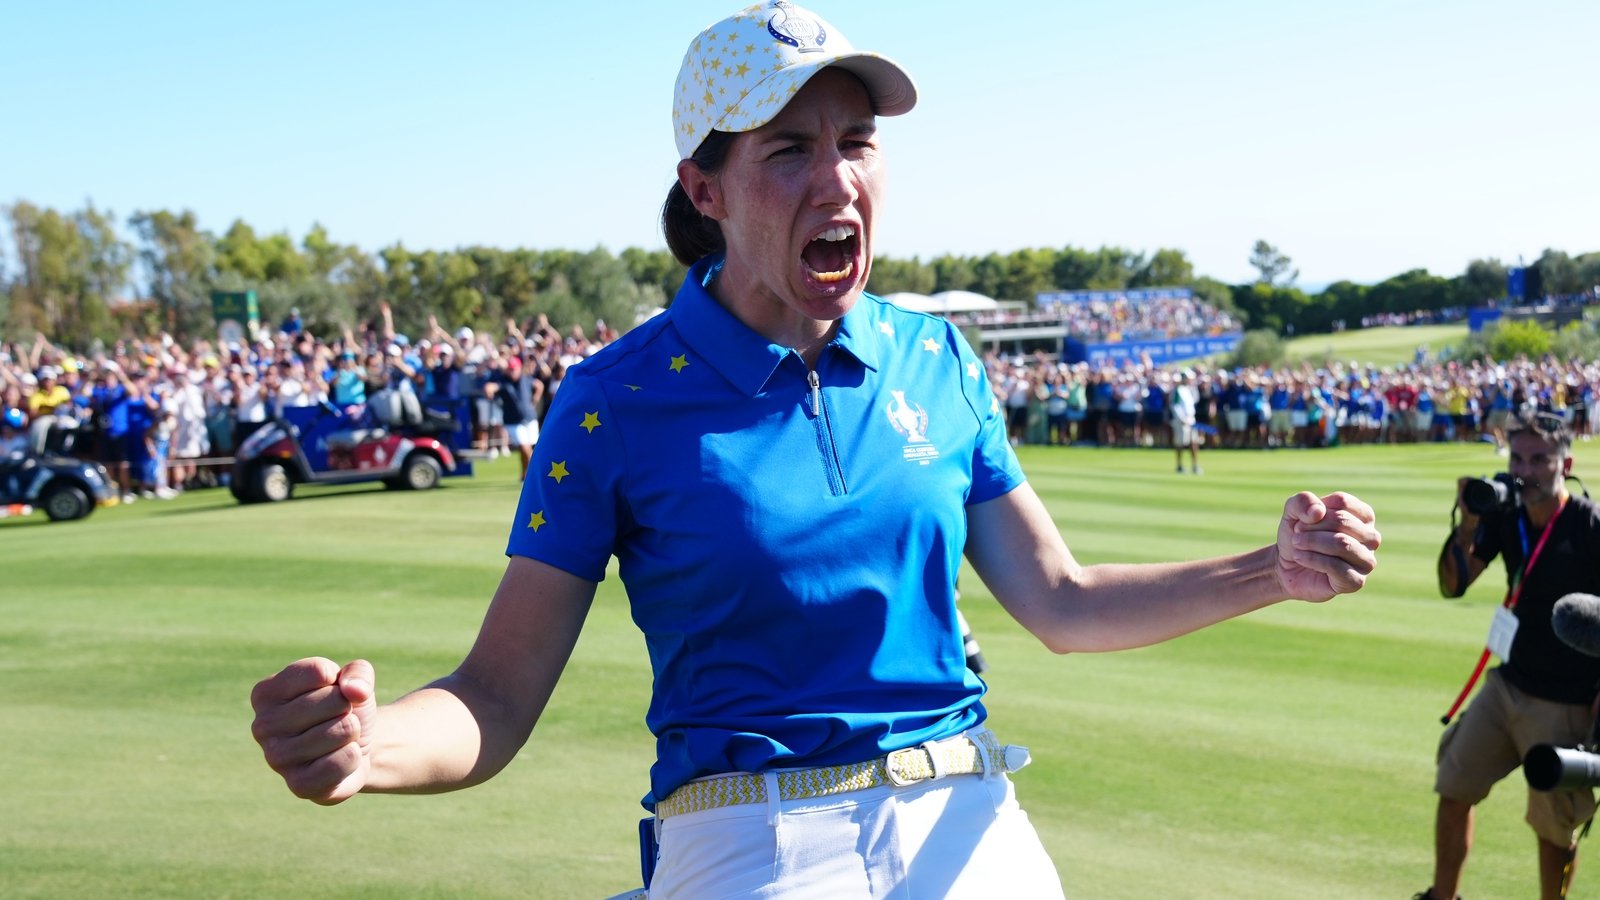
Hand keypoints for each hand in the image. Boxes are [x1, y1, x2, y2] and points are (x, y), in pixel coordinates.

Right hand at [250, 658, 376, 804]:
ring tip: (338, 739)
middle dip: (348, 708)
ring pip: (343, 729)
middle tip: (337, 719)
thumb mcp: (353, 679)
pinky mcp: (298, 786)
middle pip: (335, 700)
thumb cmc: (343, 707)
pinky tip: (340, 759)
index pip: (319, 672)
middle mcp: (262, 726)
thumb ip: (358, 672)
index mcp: (265, 693)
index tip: (332, 692)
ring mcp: (276, 759)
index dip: (340, 681)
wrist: (353, 748)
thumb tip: (355, 691)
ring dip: (353, 733)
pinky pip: (345, 760)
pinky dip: (354, 757)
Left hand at [1274, 491, 1379, 601]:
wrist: (1286, 566)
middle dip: (1311, 526)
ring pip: (1342, 543)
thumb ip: (1303, 501)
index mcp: (1363, 516)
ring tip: (1297, 544)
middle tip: (1296, 534)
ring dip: (1311, 542)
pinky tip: (1300, 557)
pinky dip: (1311, 559)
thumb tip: (1318, 512)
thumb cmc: (1297, 535)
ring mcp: (1367, 560)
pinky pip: (1336, 567)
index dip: (1316, 509)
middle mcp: (1371, 538)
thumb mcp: (1293, 512)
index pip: (1342, 502)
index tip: (1303, 518)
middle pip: (1342, 520)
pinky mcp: (1356, 581)